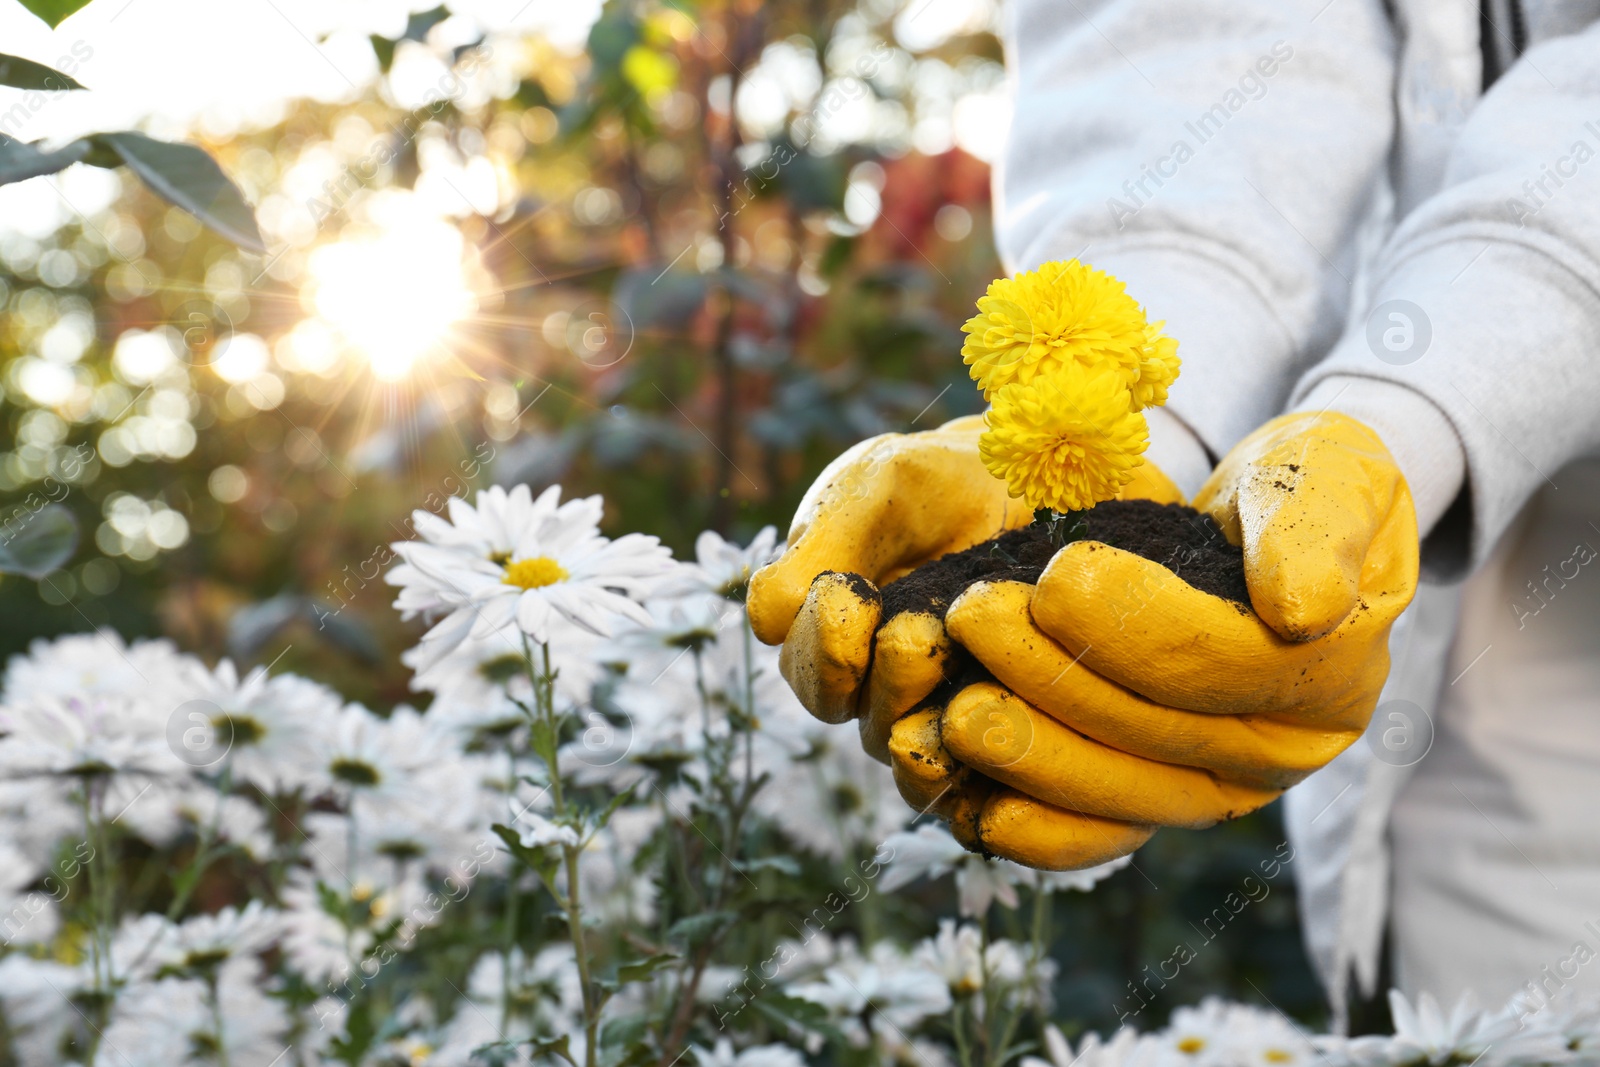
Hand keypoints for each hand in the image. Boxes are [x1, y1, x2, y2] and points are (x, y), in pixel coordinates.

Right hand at [748, 416, 1181, 761]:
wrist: (1029, 492)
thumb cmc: (938, 484)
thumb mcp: (877, 490)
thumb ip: (823, 544)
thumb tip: (770, 622)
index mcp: (820, 622)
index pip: (800, 658)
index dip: (822, 641)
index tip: (852, 597)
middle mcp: (857, 676)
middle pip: (840, 707)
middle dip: (876, 676)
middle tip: (918, 635)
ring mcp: (916, 709)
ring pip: (898, 745)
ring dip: (925, 715)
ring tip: (965, 672)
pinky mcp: (977, 733)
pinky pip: (962, 776)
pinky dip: (975, 765)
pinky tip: (1003, 732)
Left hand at [930, 412, 1416, 867]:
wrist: (1274, 525)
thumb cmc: (1305, 488)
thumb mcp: (1333, 479)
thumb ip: (1316, 532)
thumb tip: (1303, 611)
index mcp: (1334, 679)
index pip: (1224, 660)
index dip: (1136, 622)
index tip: (1060, 571)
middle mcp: (1280, 753)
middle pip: (1156, 731)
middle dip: (1054, 676)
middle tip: (971, 617)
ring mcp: (1217, 785)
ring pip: (1118, 790)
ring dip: (1028, 752)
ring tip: (954, 705)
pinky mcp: (1157, 795)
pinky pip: (1099, 833)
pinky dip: (1038, 831)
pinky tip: (974, 813)